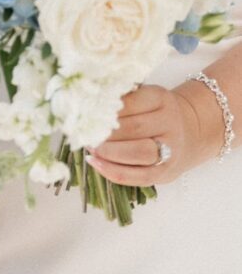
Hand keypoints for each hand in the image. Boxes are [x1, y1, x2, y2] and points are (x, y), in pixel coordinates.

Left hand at [86, 84, 217, 186]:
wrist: (189, 132)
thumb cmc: (155, 113)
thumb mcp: (144, 97)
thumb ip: (122, 99)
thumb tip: (85, 104)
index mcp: (161, 98)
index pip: (131, 102)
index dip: (106, 109)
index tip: (85, 112)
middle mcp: (169, 123)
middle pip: (134, 128)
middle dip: (105, 132)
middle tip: (84, 132)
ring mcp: (170, 149)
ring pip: (138, 152)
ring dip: (108, 152)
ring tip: (90, 147)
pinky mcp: (165, 172)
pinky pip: (138, 176)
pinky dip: (113, 171)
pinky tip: (96, 163)